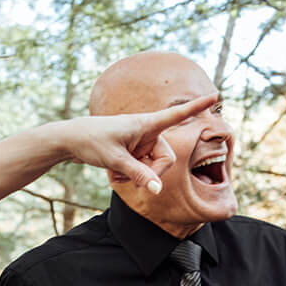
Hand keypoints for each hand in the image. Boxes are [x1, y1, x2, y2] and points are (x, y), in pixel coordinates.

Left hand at [58, 94, 219, 194]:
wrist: (70, 140)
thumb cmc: (91, 142)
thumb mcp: (115, 161)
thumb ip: (139, 175)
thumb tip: (157, 190)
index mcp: (145, 124)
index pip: (177, 115)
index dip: (197, 107)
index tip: (216, 95)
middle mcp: (147, 132)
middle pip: (166, 159)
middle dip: (152, 173)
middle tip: (130, 177)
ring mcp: (141, 143)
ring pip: (154, 167)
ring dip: (138, 176)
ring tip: (116, 174)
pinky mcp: (134, 151)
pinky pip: (143, 169)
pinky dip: (130, 175)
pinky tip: (114, 173)